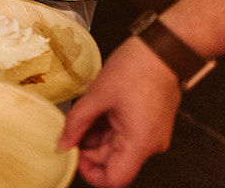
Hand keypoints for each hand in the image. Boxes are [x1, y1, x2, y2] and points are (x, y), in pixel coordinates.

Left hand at [58, 37, 181, 187]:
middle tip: (69, 131)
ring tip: (80, 116)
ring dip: (95, 138)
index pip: (115, 179)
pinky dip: (105, 129)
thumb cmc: (136, 69)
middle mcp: (149, 144)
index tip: (73, 155)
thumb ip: (76, 123)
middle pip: (113, 163)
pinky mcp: (147, 125)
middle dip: (88, 150)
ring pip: (116, 149)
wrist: (162, 50)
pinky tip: (93, 112)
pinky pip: (123, 136)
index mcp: (139, 142)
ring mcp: (149, 135)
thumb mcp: (97, 96)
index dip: (90, 172)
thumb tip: (63, 143)